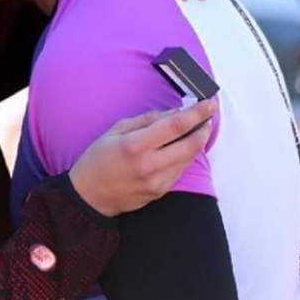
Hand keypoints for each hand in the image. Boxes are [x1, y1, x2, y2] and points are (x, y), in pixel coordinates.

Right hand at [70, 99, 216, 216]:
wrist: (90, 195)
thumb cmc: (97, 159)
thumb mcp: (115, 131)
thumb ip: (145, 120)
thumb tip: (172, 113)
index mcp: (135, 146)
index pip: (175, 126)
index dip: (196, 113)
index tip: (209, 104)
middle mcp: (150, 165)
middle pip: (191, 144)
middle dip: (203, 128)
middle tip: (206, 116)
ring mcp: (158, 181)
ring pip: (189, 158)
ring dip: (196, 142)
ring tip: (194, 130)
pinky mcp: (161, 191)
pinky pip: (180, 169)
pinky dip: (184, 156)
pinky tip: (177, 148)